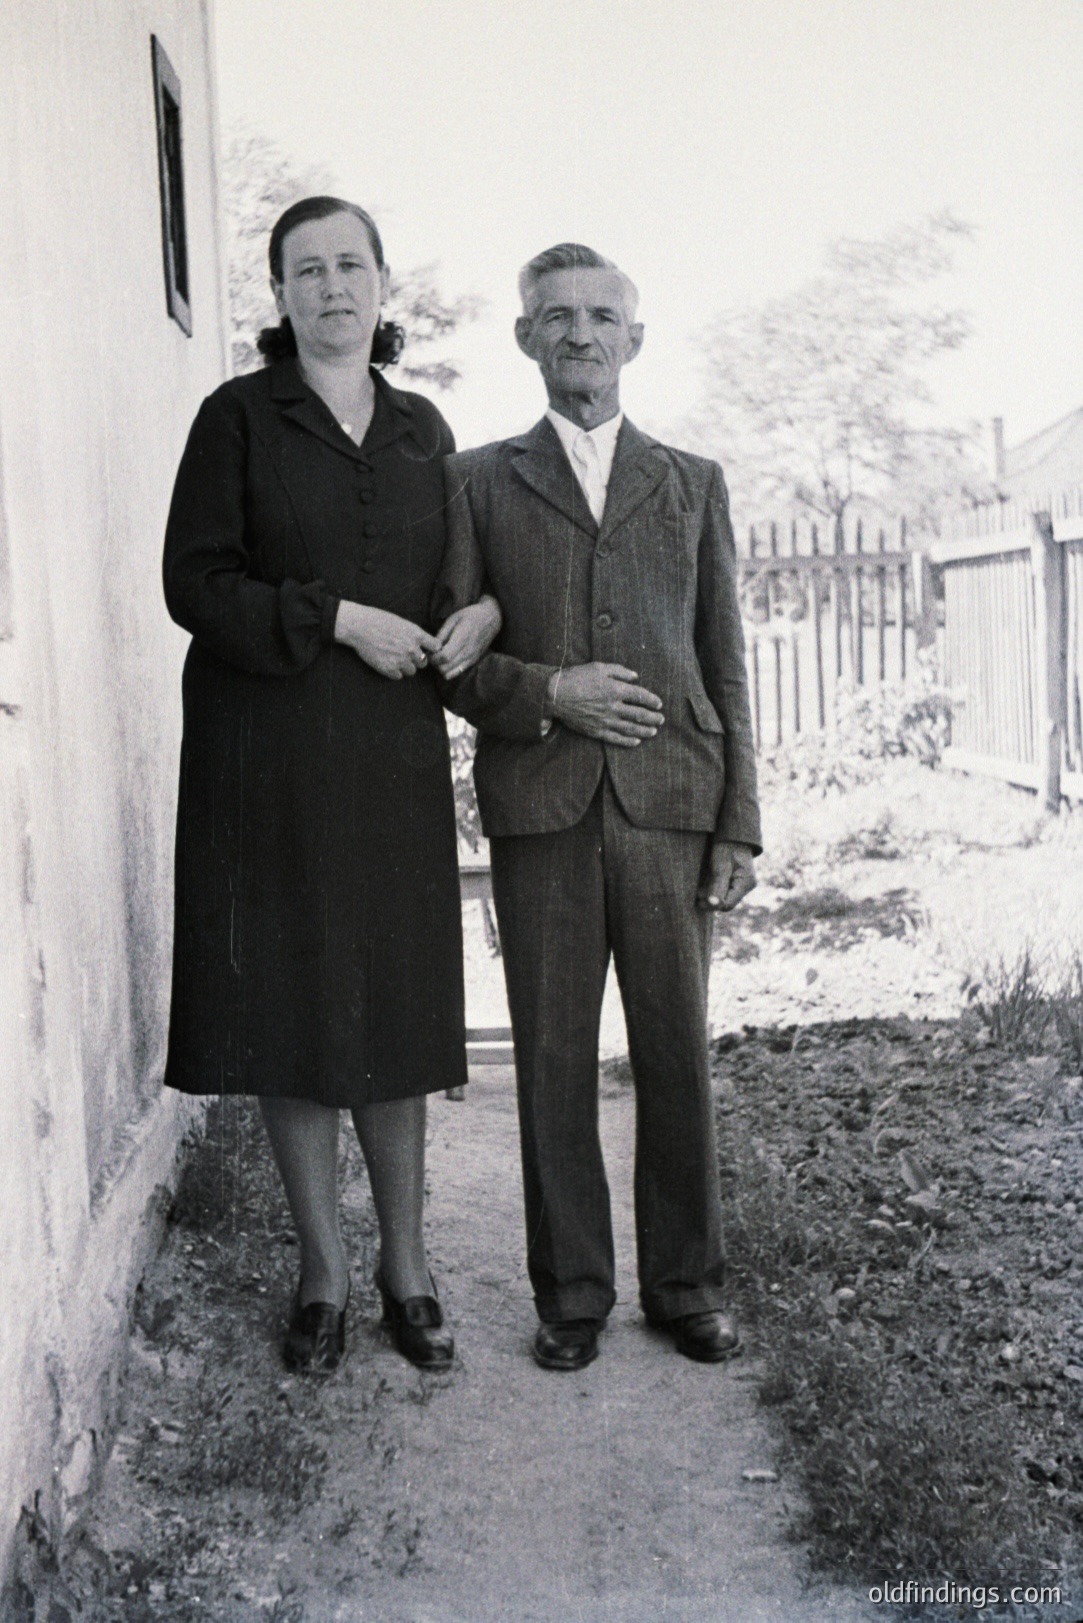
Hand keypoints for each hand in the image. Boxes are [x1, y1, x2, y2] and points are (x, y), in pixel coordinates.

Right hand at [334, 601, 440, 679]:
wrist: (359, 626)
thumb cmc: (379, 620)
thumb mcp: (402, 623)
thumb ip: (414, 635)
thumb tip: (424, 645)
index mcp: (416, 634)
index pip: (436, 647)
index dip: (431, 650)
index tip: (425, 650)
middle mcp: (412, 648)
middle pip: (424, 662)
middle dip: (416, 660)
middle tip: (404, 654)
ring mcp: (401, 660)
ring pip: (412, 671)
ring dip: (405, 667)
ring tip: (393, 658)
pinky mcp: (390, 669)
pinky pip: (399, 676)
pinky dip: (394, 672)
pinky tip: (386, 662)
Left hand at [430, 595, 502, 678]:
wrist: (491, 619)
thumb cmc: (470, 616)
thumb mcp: (453, 619)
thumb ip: (442, 634)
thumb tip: (431, 646)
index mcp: (462, 638)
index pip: (444, 656)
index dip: (434, 657)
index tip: (430, 651)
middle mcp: (467, 651)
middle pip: (446, 667)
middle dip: (435, 663)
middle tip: (433, 654)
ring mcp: (471, 658)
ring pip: (450, 673)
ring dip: (441, 668)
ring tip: (440, 658)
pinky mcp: (473, 661)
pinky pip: (458, 672)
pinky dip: (449, 670)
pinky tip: (447, 661)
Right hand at [548, 664, 663, 745]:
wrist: (555, 695)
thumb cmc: (577, 677)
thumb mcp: (599, 667)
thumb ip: (620, 671)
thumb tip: (635, 677)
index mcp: (615, 689)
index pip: (640, 696)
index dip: (652, 700)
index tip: (659, 704)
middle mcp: (613, 706)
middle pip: (639, 714)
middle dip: (653, 717)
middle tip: (661, 719)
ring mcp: (605, 720)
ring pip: (630, 728)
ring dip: (645, 730)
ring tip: (654, 731)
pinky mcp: (596, 730)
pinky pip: (616, 738)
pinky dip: (628, 741)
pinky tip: (636, 741)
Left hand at [697, 842, 756, 911]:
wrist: (731, 836)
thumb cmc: (727, 847)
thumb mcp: (721, 866)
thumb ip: (718, 886)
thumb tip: (713, 904)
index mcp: (746, 883)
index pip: (728, 904)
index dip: (713, 905)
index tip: (698, 900)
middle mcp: (745, 886)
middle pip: (726, 902)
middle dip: (710, 901)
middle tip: (696, 897)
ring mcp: (740, 884)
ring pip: (723, 897)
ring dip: (709, 896)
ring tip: (697, 892)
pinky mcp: (733, 881)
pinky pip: (722, 891)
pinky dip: (712, 890)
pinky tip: (702, 887)